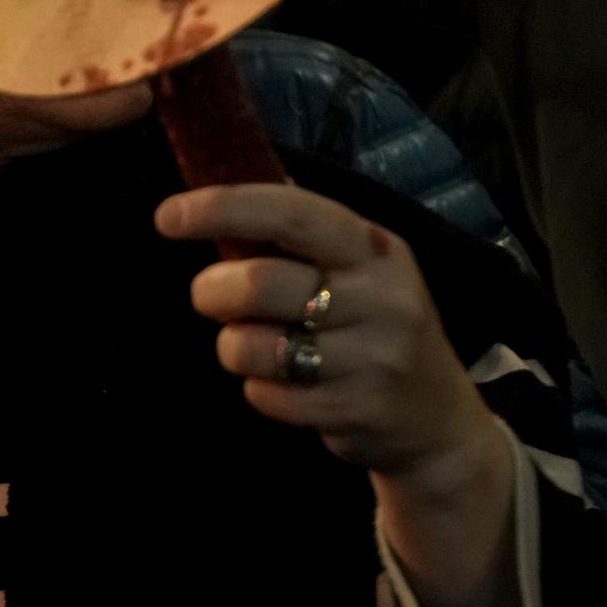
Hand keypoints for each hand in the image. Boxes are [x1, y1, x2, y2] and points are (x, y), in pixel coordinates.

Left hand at [159, 183, 518, 589]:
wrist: (439, 421)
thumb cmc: (374, 327)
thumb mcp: (357, 270)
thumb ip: (294, 234)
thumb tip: (215, 184)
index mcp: (376, 250)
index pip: (291, 213)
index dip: (223, 208)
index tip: (168, 216)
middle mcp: (384, 300)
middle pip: (257, 283)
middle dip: (212, 291)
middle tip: (212, 298)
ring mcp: (375, 359)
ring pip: (251, 346)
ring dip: (234, 347)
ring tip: (262, 347)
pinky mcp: (356, 411)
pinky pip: (265, 395)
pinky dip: (261, 390)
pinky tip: (293, 387)